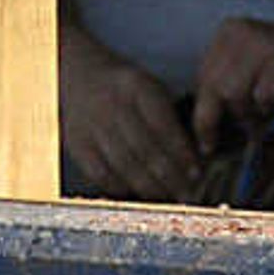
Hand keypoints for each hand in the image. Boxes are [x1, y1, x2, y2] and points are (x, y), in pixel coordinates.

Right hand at [56, 26, 195, 202]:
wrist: (79, 76)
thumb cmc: (125, 87)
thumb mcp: (150, 86)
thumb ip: (170, 115)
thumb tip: (195, 154)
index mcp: (137, 86)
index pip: (163, 124)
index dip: (181, 152)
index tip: (196, 172)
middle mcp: (112, 105)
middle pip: (144, 148)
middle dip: (170, 176)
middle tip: (187, 193)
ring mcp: (92, 126)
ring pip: (124, 164)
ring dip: (150, 187)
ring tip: (169, 198)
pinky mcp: (77, 144)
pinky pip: (101, 173)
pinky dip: (122, 188)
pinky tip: (139, 195)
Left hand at [187, 15, 273, 149]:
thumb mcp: (252, 65)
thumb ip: (230, 85)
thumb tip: (207, 131)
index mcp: (228, 33)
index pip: (203, 80)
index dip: (204, 114)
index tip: (208, 142)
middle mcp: (242, 33)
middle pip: (214, 88)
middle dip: (223, 119)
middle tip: (238, 135)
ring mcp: (265, 43)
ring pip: (235, 94)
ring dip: (249, 115)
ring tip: (264, 118)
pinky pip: (264, 95)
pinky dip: (270, 108)